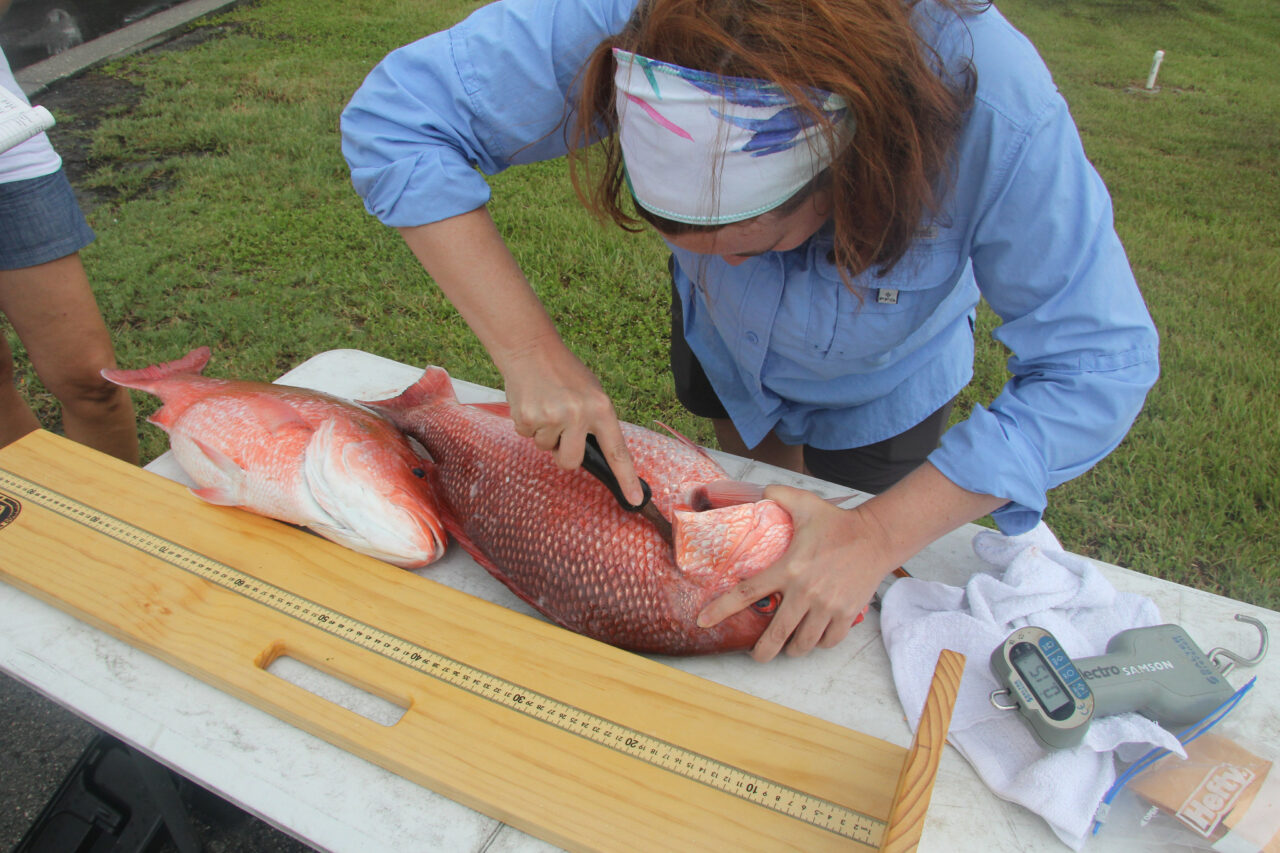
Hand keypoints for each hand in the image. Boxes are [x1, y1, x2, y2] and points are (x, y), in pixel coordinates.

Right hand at [501, 337, 643, 505]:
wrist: (530, 350)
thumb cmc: (564, 373)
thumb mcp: (591, 392)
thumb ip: (595, 421)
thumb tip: (596, 453)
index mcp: (601, 408)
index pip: (617, 451)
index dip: (627, 478)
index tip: (636, 500)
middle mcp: (579, 415)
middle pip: (571, 462)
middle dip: (563, 454)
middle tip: (560, 431)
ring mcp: (552, 418)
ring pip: (546, 448)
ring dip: (544, 433)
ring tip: (546, 405)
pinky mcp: (528, 418)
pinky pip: (527, 436)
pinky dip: (527, 424)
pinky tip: (532, 402)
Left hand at [696, 484, 896, 661]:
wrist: (877, 536)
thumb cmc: (838, 522)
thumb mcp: (805, 503)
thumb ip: (778, 495)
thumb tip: (760, 491)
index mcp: (789, 568)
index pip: (748, 592)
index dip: (722, 609)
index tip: (704, 621)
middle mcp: (806, 592)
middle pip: (776, 634)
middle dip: (762, 651)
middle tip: (756, 655)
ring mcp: (827, 606)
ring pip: (803, 643)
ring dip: (792, 648)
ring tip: (787, 645)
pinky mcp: (847, 614)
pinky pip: (828, 641)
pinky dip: (819, 644)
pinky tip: (814, 638)